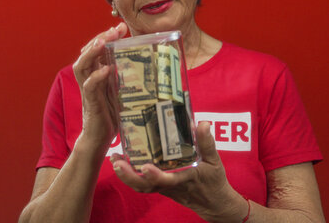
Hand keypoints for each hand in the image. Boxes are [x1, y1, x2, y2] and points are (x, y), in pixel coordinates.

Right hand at [73, 23, 127, 151]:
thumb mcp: (119, 93)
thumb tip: (146, 67)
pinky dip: (97, 77)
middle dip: (100, 38)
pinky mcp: (91, 104)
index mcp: (97, 77)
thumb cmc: (111, 117)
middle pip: (87, 54)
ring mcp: (89, 92)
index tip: (120, 27)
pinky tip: (107, 69)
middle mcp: (90, 81)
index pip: (96, 52)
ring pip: (82, 67)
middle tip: (115, 29)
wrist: (99, 140)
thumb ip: (124, 80)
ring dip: (92, 52)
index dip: (105, 37)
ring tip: (103, 42)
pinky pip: (89, 87)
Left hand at [111, 121, 247, 221]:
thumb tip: (203, 123)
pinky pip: (142, 184)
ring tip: (114, 159)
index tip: (145, 167)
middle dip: (130, 176)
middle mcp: (169, 186)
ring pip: (141, 186)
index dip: (155, 175)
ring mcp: (162, 188)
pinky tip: (121, 162)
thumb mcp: (214, 162)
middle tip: (117, 163)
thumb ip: (207, 143)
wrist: (213, 204)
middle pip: (146, 186)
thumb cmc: (214, 182)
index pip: (167, 180)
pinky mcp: (159, 187)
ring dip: (126, 175)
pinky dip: (130, 175)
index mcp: (184, 179)